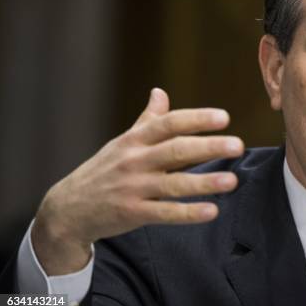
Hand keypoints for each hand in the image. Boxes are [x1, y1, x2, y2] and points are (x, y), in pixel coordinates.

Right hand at [31, 88, 243, 274]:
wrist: (68, 208)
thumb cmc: (104, 170)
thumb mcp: (123, 142)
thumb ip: (147, 120)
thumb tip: (160, 92)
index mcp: (136, 140)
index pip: (169, 124)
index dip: (196, 119)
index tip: (224, 117)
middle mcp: (135, 161)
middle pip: (176, 150)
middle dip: (208, 147)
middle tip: (238, 145)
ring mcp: (133, 188)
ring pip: (174, 184)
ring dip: (204, 182)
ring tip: (232, 181)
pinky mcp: (132, 213)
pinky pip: (164, 213)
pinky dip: (188, 213)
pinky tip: (211, 211)